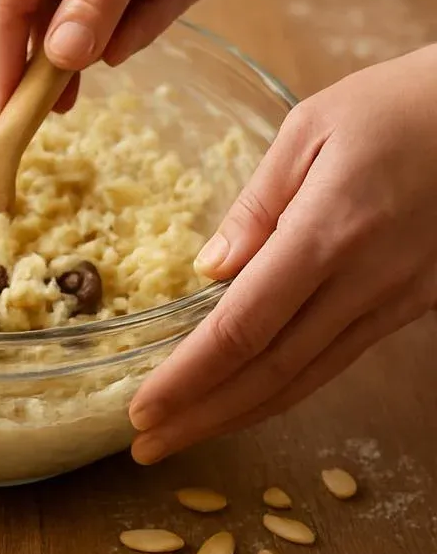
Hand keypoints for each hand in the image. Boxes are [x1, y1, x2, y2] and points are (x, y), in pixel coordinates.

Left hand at [128, 46, 436, 461]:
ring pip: (305, 380)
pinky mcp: (412, 307)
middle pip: (269, 372)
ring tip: (183, 437)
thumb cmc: (401, 105)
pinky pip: (337, 362)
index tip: (143, 408)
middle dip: (201, 416)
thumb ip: (257, 203)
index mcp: (330, 230)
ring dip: (238, 417)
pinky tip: (244, 404)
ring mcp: (395, 300)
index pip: (242, 328)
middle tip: (147, 447)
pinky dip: (284, 393)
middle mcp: (364, 280)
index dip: (188, 377)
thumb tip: (209, 269)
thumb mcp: (313, 126)